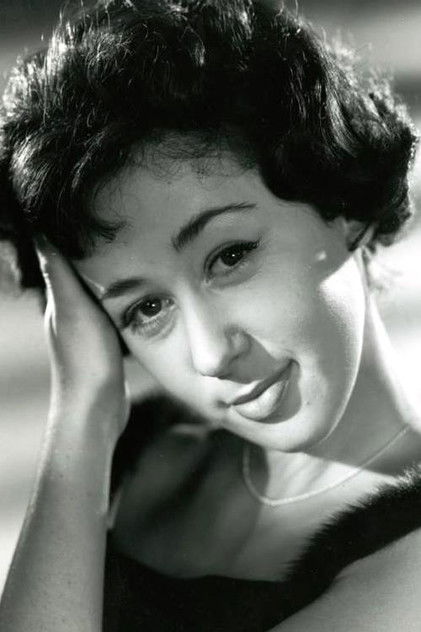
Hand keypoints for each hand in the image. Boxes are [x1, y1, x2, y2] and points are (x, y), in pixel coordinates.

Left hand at [35, 235, 129, 443]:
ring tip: (136, 256)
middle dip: (97, 253)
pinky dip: (124, 299)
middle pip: (82, 273)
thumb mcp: (73, 309)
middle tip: (123, 231)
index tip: (92, 213)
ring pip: (99, 293)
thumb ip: (59, 273)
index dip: (73, 235)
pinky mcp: (106, 343)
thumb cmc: (84, 360)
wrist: (96, 411)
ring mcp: (89, 329)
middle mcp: (70, 312)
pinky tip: (142, 297)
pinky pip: (114, 312)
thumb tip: (40, 230)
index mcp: (59, 299)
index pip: (62, 258)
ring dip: (112, 276)